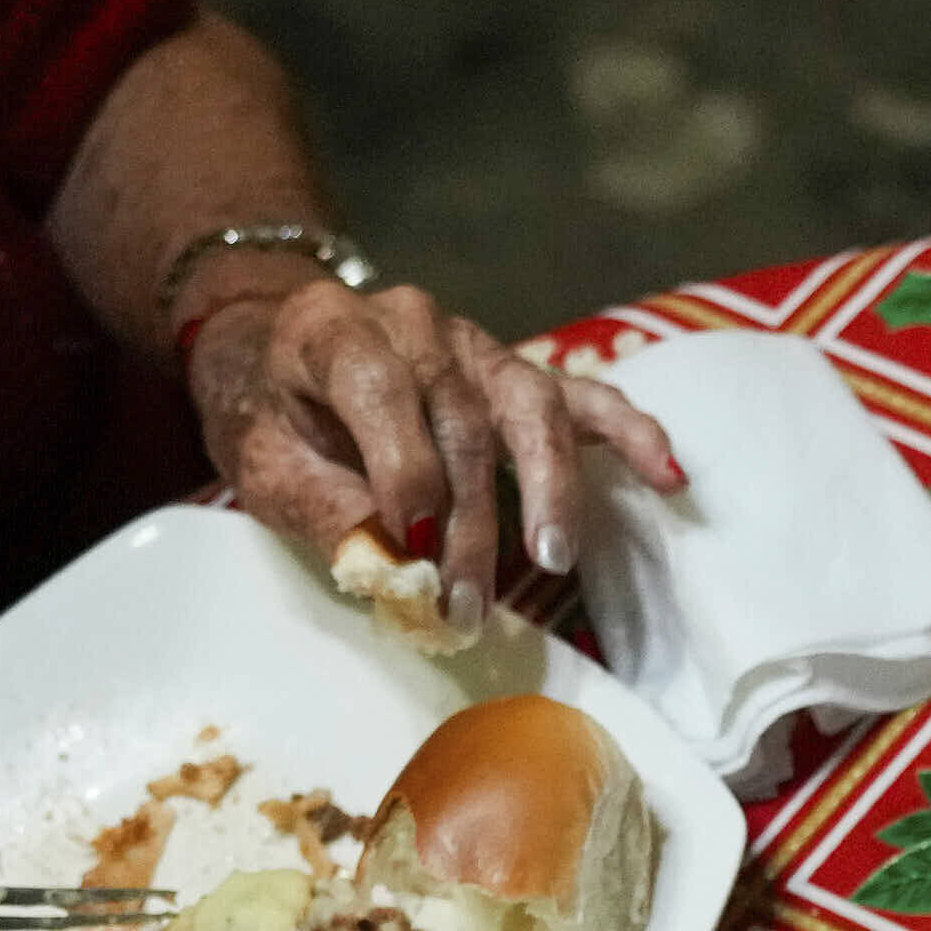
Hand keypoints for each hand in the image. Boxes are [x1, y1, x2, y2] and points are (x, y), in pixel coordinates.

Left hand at [187, 280, 684, 598]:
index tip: (413, 548)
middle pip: (460, 421)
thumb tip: (395, 569)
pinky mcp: (517, 374)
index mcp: (333, 329)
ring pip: (531, 408)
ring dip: (548, 487)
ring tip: (553, 556)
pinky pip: (584, 398)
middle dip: (470, 523)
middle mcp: (414, 323)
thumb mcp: (263, 468)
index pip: (382, 388)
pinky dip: (630, 434)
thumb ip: (324, 509)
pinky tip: (667, 476)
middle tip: (467, 606)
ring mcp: (475, 347)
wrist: (279, 363)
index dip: (404, 469)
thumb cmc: (272, 419)